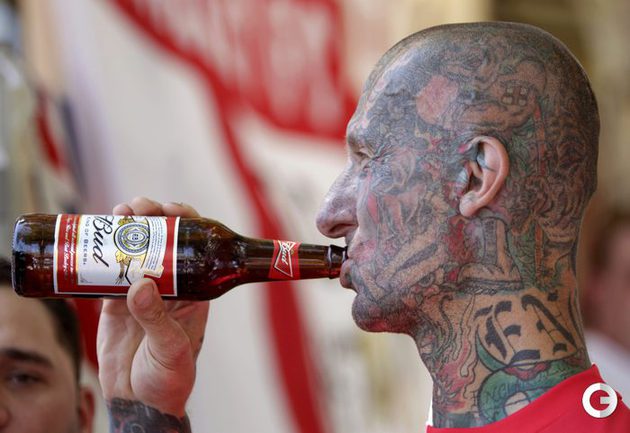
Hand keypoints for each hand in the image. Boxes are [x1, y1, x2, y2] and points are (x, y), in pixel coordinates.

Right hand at [97, 197, 209, 417]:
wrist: (140, 402)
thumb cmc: (169, 379)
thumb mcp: (171, 349)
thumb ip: (157, 320)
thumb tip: (140, 286)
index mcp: (193, 290)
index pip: (192, 247)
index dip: (184, 222)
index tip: (170, 210)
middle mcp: (169, 284)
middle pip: (162, 239)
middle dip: (150, 216)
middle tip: (136, 207)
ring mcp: (141, 290)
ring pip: (134, 248)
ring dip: (126, 227)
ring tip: (117, 215)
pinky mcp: (114, 302)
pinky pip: (108, 270)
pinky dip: (102, 253)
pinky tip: (97, 237)